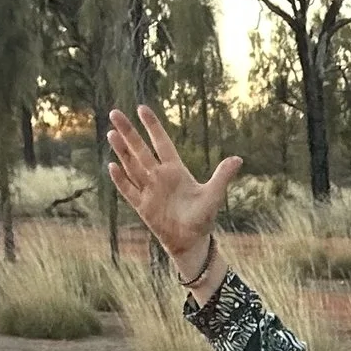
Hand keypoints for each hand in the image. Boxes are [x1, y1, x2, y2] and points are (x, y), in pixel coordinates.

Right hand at [104, 104, 239, 286]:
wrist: (191, 242)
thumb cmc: (203, 218)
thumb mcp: (214, 195)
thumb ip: (222, 176)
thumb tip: (238, 159)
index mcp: (176, 170)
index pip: (162, 143)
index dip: (152, 126)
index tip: (141, 108)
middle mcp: (159, 176)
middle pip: (140, 149)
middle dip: (129, 132)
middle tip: (114, 113)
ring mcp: (149, 190)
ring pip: (132, 165)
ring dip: (122, 150)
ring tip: (112, 133)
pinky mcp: (142, 206)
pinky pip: (129, 190)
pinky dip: (121, 179)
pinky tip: (112, 166)